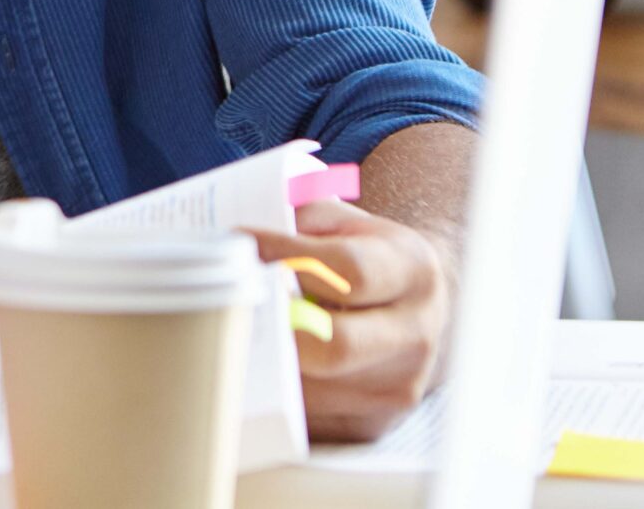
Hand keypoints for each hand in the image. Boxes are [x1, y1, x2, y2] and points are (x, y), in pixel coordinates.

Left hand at [249, 198, 453, 441]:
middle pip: (334, 344)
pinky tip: (249, 358)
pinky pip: (306, 414)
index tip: (239, 241)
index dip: (286, 257)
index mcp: (412, 271)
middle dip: (274, 323)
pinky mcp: (371, 424)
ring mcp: (397, 386)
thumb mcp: (338, 221)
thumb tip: (236, 243)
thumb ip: (295, 222)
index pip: (348, 271)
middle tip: (229, 299)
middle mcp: (416, 335)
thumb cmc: (357, 253)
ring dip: (262, 359)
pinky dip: (269, 388)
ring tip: (227, 325)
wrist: (410, 305)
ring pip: (312, 385)